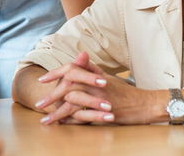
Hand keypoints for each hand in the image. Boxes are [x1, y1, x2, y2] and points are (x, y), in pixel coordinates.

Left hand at [34, 54, 155, 124]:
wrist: (144, 104)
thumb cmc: (125, 92)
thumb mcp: (107, 77)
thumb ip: (91, 68)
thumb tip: (79, 56)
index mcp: (94, 75)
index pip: (71, 69)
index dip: (55, 73)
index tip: (42, 80)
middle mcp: (96, 85)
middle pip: (68, 86)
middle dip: (51, 96)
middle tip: (39, 104)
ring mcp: (99, 99)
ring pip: (72, 103)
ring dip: (57, 112)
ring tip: (45, 120)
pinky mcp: (104, 113)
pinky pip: (82, 117)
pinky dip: (70, 122)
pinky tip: (61, 125)